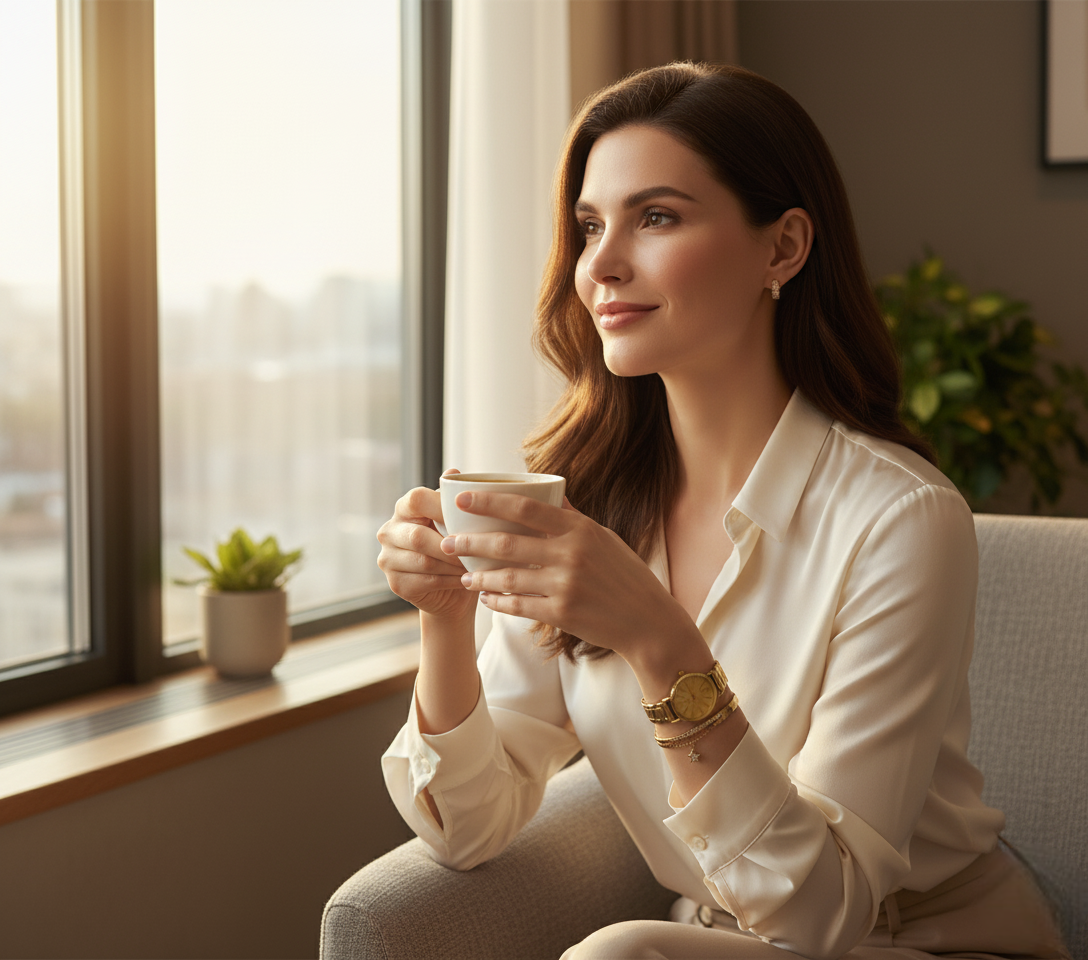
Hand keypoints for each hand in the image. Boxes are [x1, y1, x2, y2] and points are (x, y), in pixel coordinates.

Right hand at [376, 471, 477, 623]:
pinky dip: (450, 581)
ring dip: (454, 565)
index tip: (470, 517)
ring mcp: (388, 558)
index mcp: (403, 508)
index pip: (416, 499)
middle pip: (419, 536)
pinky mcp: (396, 583)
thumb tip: (453, 473)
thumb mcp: (457, 520)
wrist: (452, 587)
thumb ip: (452, 499)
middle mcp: (390, 531)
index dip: (442, 507)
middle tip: (479, 550)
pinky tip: (466, 579)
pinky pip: (426, 581)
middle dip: (452, 545)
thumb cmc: (456, 545)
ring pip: (425, 561)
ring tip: (477, 566)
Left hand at [440, 491, 703, 669]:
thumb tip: (549, 492)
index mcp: (579, 528)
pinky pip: (518, 605)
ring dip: (479, 576)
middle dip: (471, 542)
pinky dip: (498, 601)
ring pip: (507, 577)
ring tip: (463, 575)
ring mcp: (564, 585)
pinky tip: (487, 598)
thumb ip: (572, 518)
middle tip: (448, 541)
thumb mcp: (603, 537)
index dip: (490, 502)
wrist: (648, 621)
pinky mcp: (561, 614)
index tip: (463, 499)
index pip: (525, 507)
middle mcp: (570, 554)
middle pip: (507, 543)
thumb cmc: (626, 575)